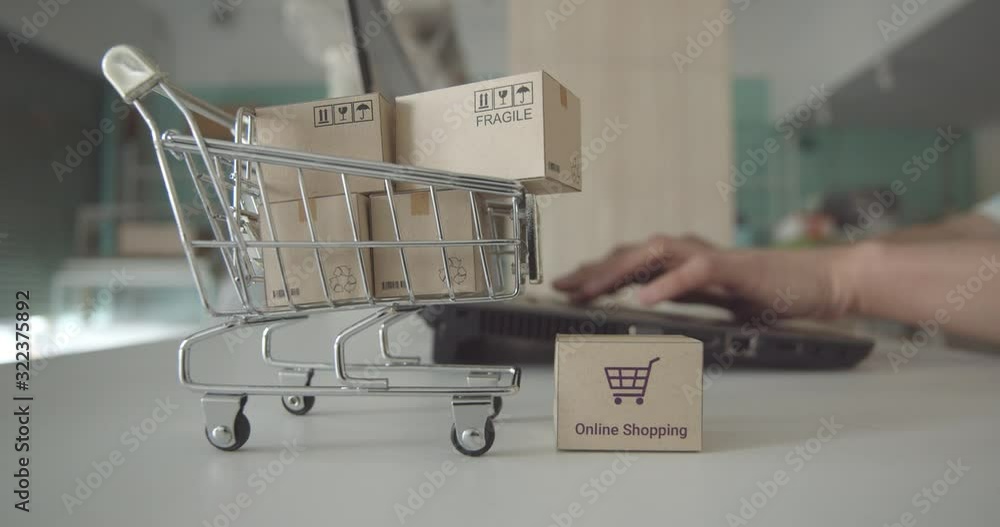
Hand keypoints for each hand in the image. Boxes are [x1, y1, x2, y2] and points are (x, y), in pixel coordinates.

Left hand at [553, 234, 862, 319]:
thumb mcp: (719, 302)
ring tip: (588, 289)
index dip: (596, 272)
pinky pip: (695, 271)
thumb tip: (650, 311)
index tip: (566, 287)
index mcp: (686, 262)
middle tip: (560, 285)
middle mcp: (693, 252)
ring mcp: (713, 258)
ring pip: (653, 253)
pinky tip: (644, 297)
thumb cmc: (774, 291)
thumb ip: (687, 301)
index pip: (631, 262)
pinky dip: (668, 283)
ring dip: (617, 271)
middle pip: (631, 253)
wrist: (823, 282)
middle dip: (593, 269)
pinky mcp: (736, 268)